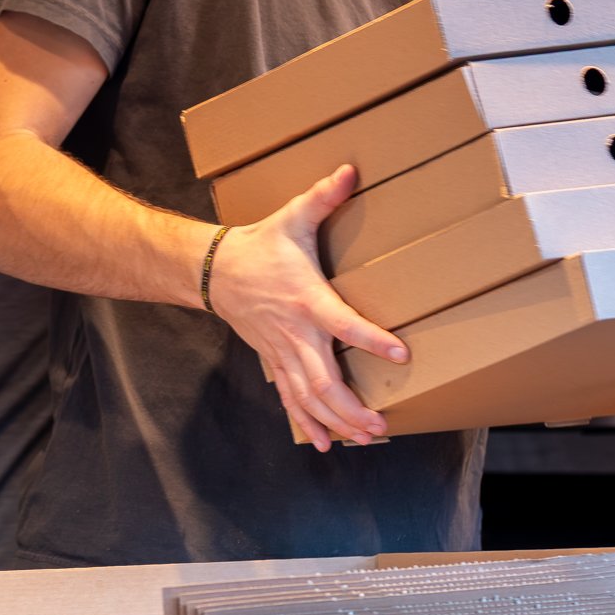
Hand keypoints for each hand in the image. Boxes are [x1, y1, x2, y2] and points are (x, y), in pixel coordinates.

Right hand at [204, 164, 406, 451]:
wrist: (214, 271)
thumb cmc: (260, 245)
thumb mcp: (292, 217)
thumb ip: (324, 196)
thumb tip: (352, 169)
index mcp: (307, 300)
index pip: (343, 324)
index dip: (371, 339)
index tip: (400, 354)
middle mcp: (295, 333)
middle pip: (324, 380)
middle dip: (352, 407)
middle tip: (381, 424)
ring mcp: (282, 352)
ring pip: (309, 397)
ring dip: (337, 421)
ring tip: (365, 438)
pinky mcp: (274, 360)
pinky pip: (291, 399)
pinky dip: (308, 423)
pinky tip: (325, 444)